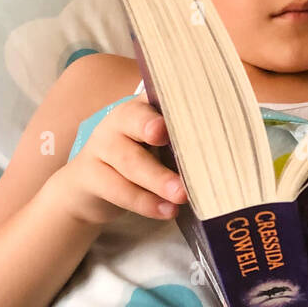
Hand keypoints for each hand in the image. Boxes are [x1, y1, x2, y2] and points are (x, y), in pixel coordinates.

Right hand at [45, 99, 189, 225]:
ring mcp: (100, 146)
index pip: (156, 95)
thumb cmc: (138, 161)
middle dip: (159, 133)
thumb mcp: (158, 147)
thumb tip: (219, 154)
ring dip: (158, 179)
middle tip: (184, 152)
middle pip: (137, 122)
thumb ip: (182, 143)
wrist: (88, 188)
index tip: (187, 110)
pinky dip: (145, 202)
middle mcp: (118, 120)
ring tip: (182, 195)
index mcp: (141, 107)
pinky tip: (166, 211)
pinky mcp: (89, 175)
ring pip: (129, 161)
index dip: (169, 101)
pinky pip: (117, 188)